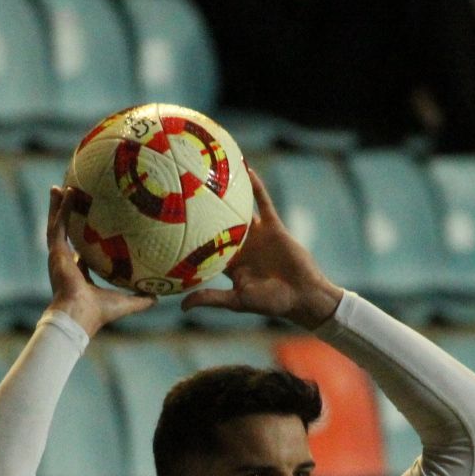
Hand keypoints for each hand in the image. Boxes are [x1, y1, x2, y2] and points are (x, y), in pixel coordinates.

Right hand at [42, 186, 154, 335]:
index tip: (87, 230)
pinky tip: (66, 192)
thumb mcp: (125, 303)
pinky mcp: (56, 251)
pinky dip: (61, 208)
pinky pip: (58, 224)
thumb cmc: (99, 312)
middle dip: (65, 216)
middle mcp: (66, 264)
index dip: (83, 242)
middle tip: (69, 198)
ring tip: (59, 188)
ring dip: (57, 206)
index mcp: (79, 275)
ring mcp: (58, 256)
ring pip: (56, 224)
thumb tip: (159, 297)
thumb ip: (141, 299)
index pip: (80, 256)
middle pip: (65, 234)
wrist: (79, 315)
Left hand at [181, 168, 344, 328]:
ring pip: (239, 210)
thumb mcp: (237, 300)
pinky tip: (245, 169)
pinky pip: (263, 202)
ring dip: (229, 193)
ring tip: (212, 172)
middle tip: (184, 190)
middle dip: (205, 211)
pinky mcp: (273, 226)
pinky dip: (256, 187)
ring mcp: (257, 235)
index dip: (192, 238)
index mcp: (231, 264)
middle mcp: (242, 247)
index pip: (207, 248)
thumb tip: (181, 306)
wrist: (302, 295)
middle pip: (220, 224)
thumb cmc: (270, 302)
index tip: (171, 226)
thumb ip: (211, 298)